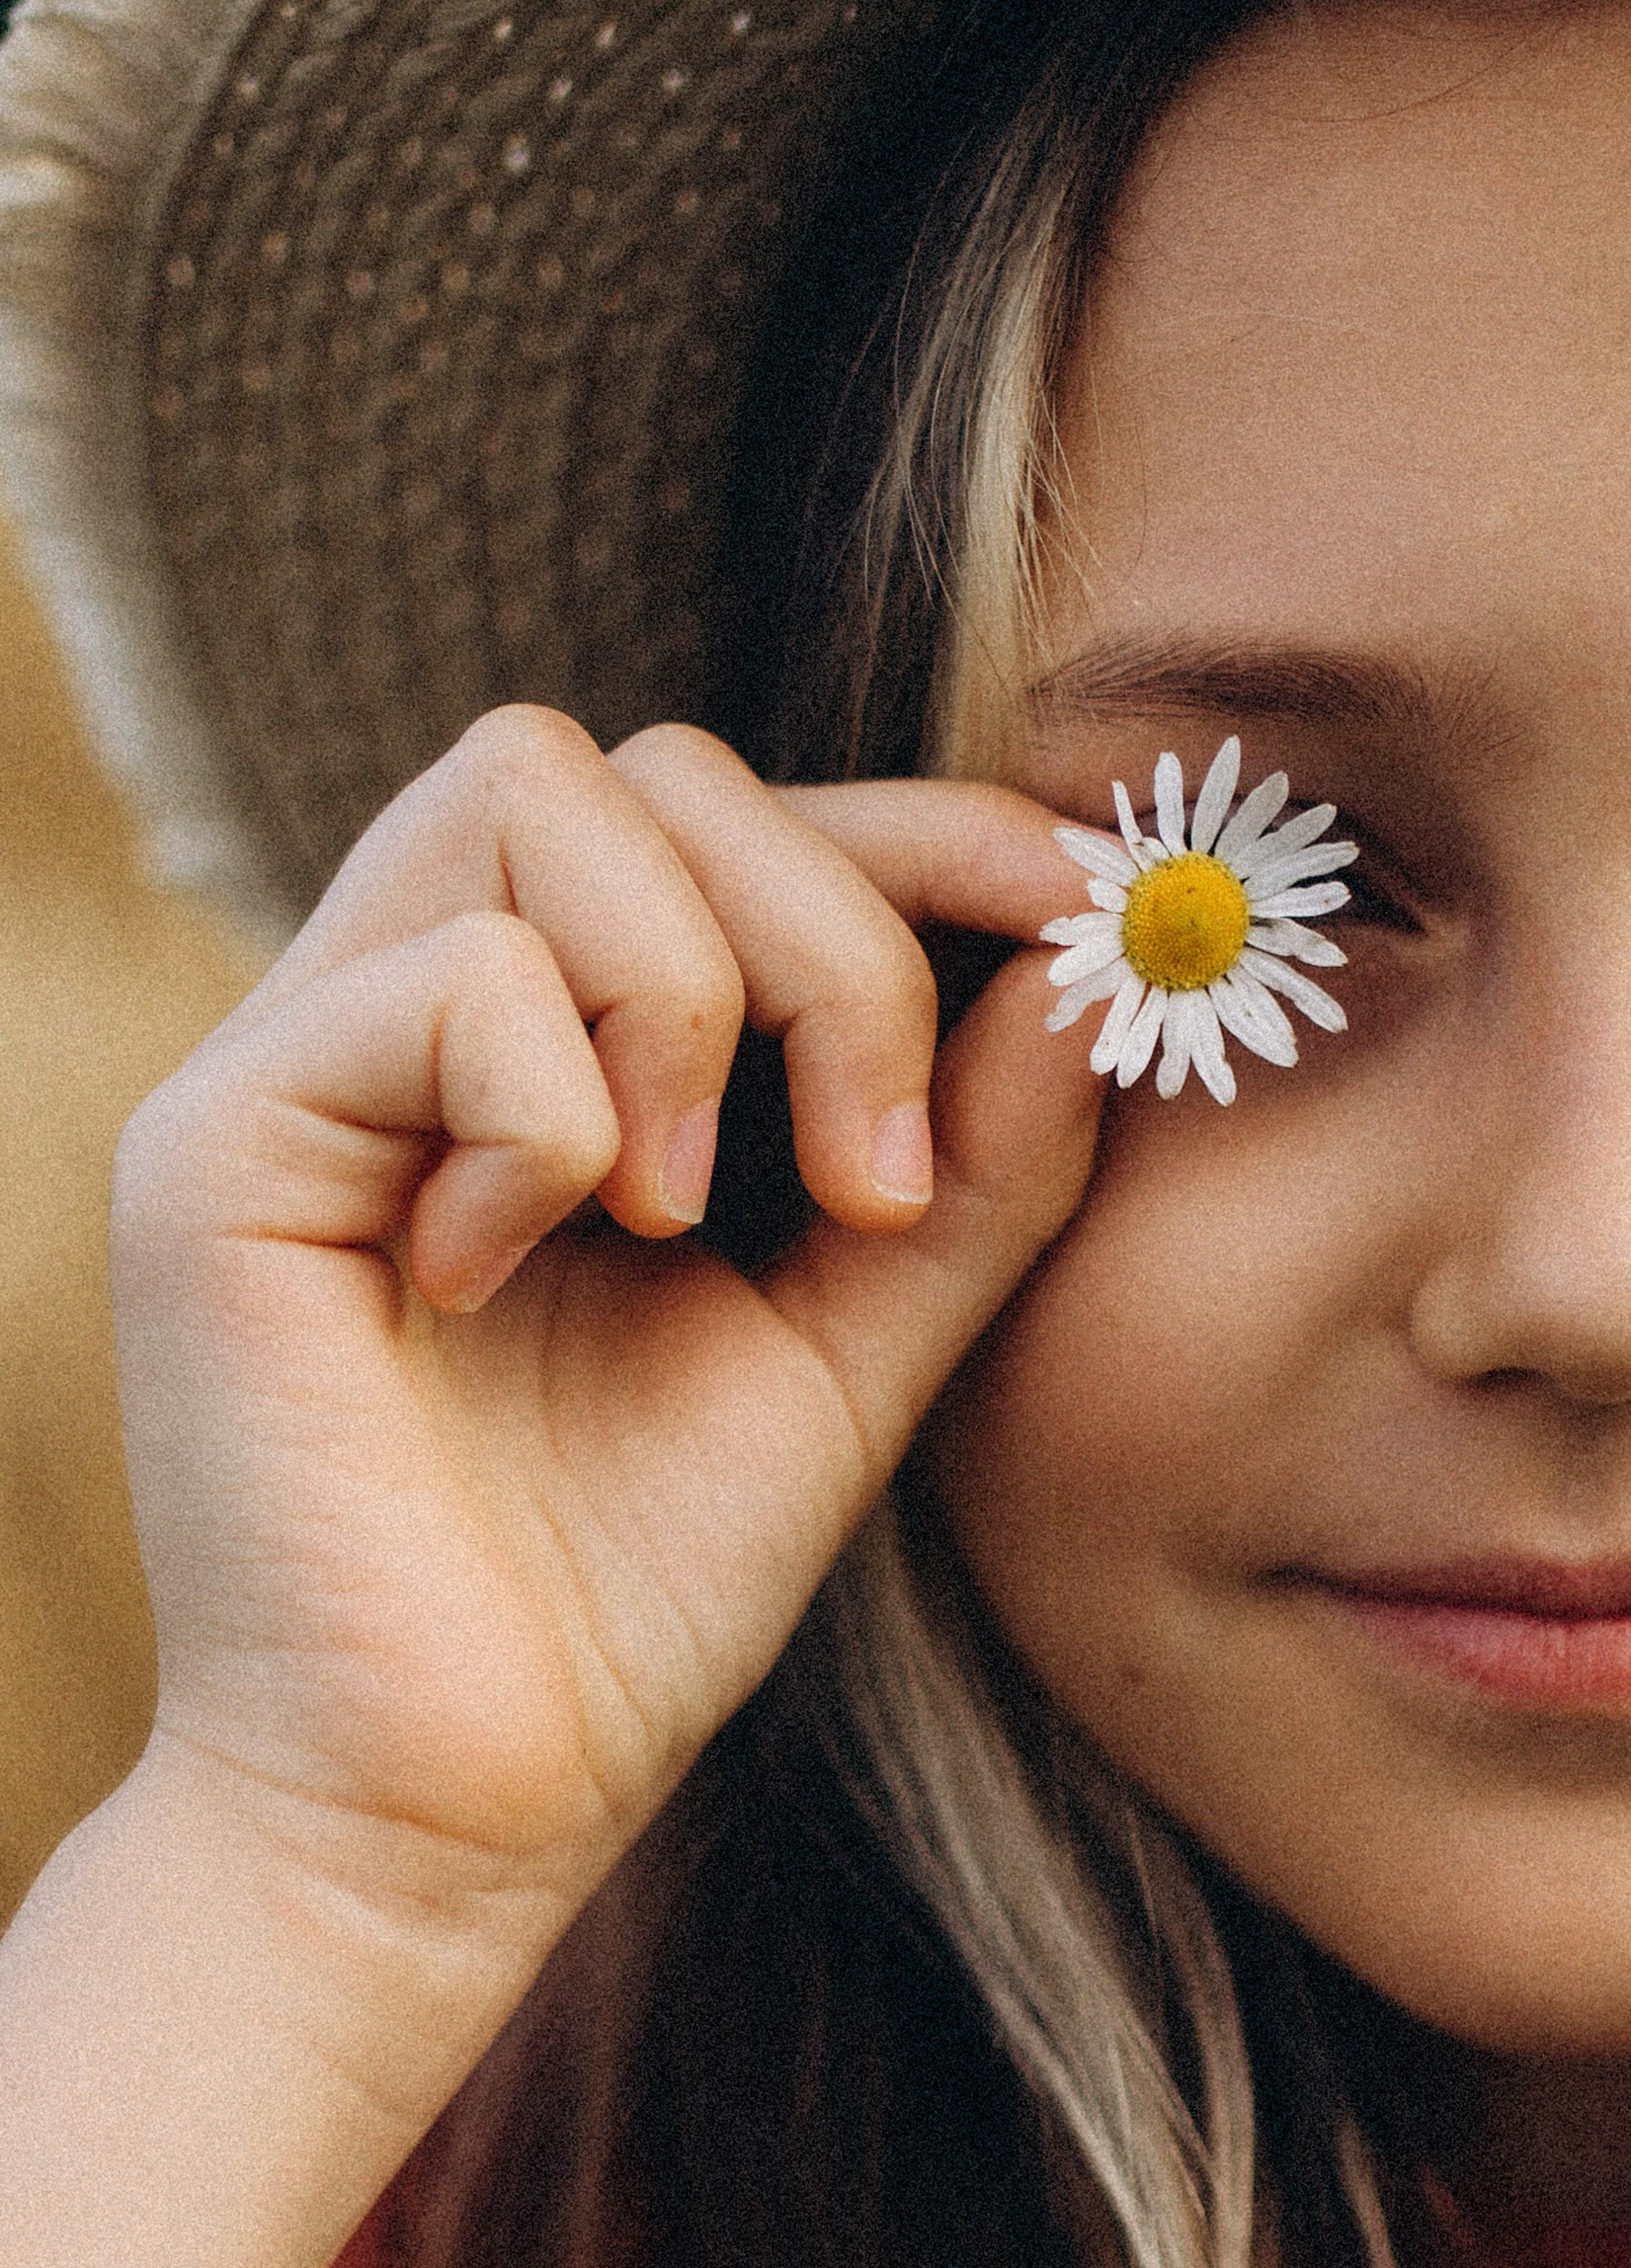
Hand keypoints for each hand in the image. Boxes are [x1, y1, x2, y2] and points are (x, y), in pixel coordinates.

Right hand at [111, 710, 1109, 1954]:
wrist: (449, 1803)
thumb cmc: (638, 1578)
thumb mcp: (860, 1338)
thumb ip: (979, 1150)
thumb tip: (1084, 953)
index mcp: (562, 1031)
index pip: (731, 808)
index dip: (917, 825)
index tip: (1077, 914)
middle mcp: (420, 995)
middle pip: (649, 767)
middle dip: (827, 938)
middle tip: (866, 1182)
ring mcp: (308, 1046)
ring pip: (536, 794)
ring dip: (685, 1001)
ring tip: (678, 1217)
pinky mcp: (217, 1132)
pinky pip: (448, 977)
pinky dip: (551, 1119)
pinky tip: (502, 1275)